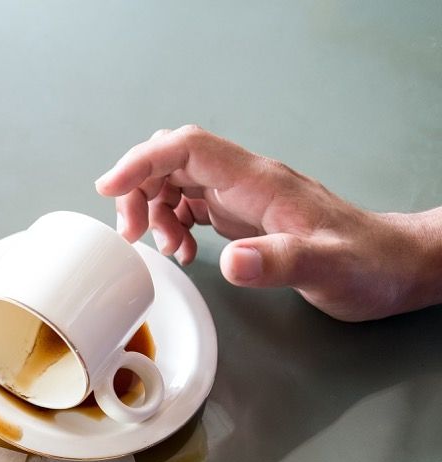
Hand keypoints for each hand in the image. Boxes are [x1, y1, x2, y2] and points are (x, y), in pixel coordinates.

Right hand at [95, 125, 441, 321]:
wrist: (394, 267)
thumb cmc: (367, 265)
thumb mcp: (325, 269)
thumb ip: (277, 263)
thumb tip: (232, 264)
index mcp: (258, 182)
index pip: (187, 148)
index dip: (142, 162)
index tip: (109, 187)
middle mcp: (246, 181)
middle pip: (171, 159)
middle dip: (138, 189)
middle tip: (132, 233)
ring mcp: (243, 195)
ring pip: (175, 180)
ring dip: (153, 210)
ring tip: (162, 248)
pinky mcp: (243, 213)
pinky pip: (190, 202)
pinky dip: (171, 222)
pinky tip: (181, 250)